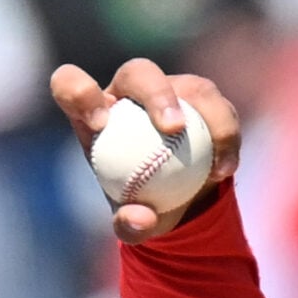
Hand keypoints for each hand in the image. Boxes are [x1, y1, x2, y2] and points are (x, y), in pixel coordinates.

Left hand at [50, 60, 242, 243]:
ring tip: (212, 165)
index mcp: (94, 112)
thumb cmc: (139, 203)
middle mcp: (131, 92)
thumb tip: (140, 218)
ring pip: (191, 87)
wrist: (178, 198)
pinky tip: (225, 170)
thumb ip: (128, 225)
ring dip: (208, 118)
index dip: (79, 91)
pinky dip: (227, 138)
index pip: (71, 85)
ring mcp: (172, 89)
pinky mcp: (204, 98)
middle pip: (138, 71)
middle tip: (173, 128)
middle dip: (156, 93)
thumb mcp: (129, 223)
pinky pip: (221, 109)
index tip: (99, 124)